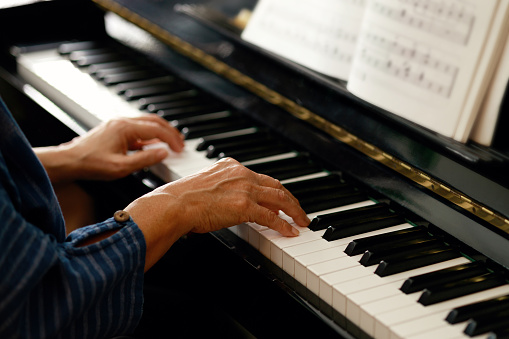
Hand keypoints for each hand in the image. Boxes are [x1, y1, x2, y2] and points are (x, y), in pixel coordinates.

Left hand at [36, 115, 183, 182]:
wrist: (69, 161)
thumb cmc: (91, 164)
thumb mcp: (121, 167)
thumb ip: (145, 160)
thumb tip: (163, 153)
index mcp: (125, 128)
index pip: (157, 130)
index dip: (171, 139)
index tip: (180, 149)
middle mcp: (122, 122)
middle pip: (154, 121)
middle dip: (170, 131)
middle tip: (180, 143)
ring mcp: (118, 124)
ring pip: (146, 122)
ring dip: (160, 131)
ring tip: (171, 142)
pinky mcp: (114, 129)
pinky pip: (137, 128)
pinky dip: (149, 134)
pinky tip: (153, 144)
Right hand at [124, 158, 310, 270]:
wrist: (174, 204)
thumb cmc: (181, 198)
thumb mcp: (204, 186)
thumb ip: (219, 189)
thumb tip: (224, 203)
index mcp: (230, 166)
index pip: (259, 177)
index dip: (272, 189)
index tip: (279, 198)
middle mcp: (241, 173)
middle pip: (275, 185)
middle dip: (290, 199)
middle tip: (298, 210)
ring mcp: (244, 189)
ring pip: (280, 198)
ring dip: (294, 210)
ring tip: (302, 220)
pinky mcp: (245, 206)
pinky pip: (272, 217)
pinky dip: (284, 225)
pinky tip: (291, 231)